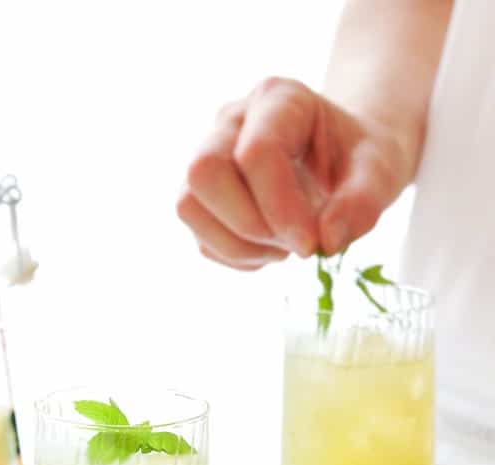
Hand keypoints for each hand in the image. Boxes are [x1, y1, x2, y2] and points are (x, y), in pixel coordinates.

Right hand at [177, 77, 412, 269]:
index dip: (279, 208)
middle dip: (248, 224)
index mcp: (279, 99)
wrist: (346, 159)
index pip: (256, 153)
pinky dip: (236, 256)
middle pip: (203, 172)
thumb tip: (327, 242)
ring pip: (190, 205)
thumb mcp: (383, 171)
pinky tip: (271, 249)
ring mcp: (211, 156)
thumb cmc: (361, 158)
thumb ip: (363, 202)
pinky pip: (201, 236)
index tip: (312, 245)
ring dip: (237, 245)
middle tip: (293, 243)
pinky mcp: (205, 196)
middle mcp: (232, 120)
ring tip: (282, 248)